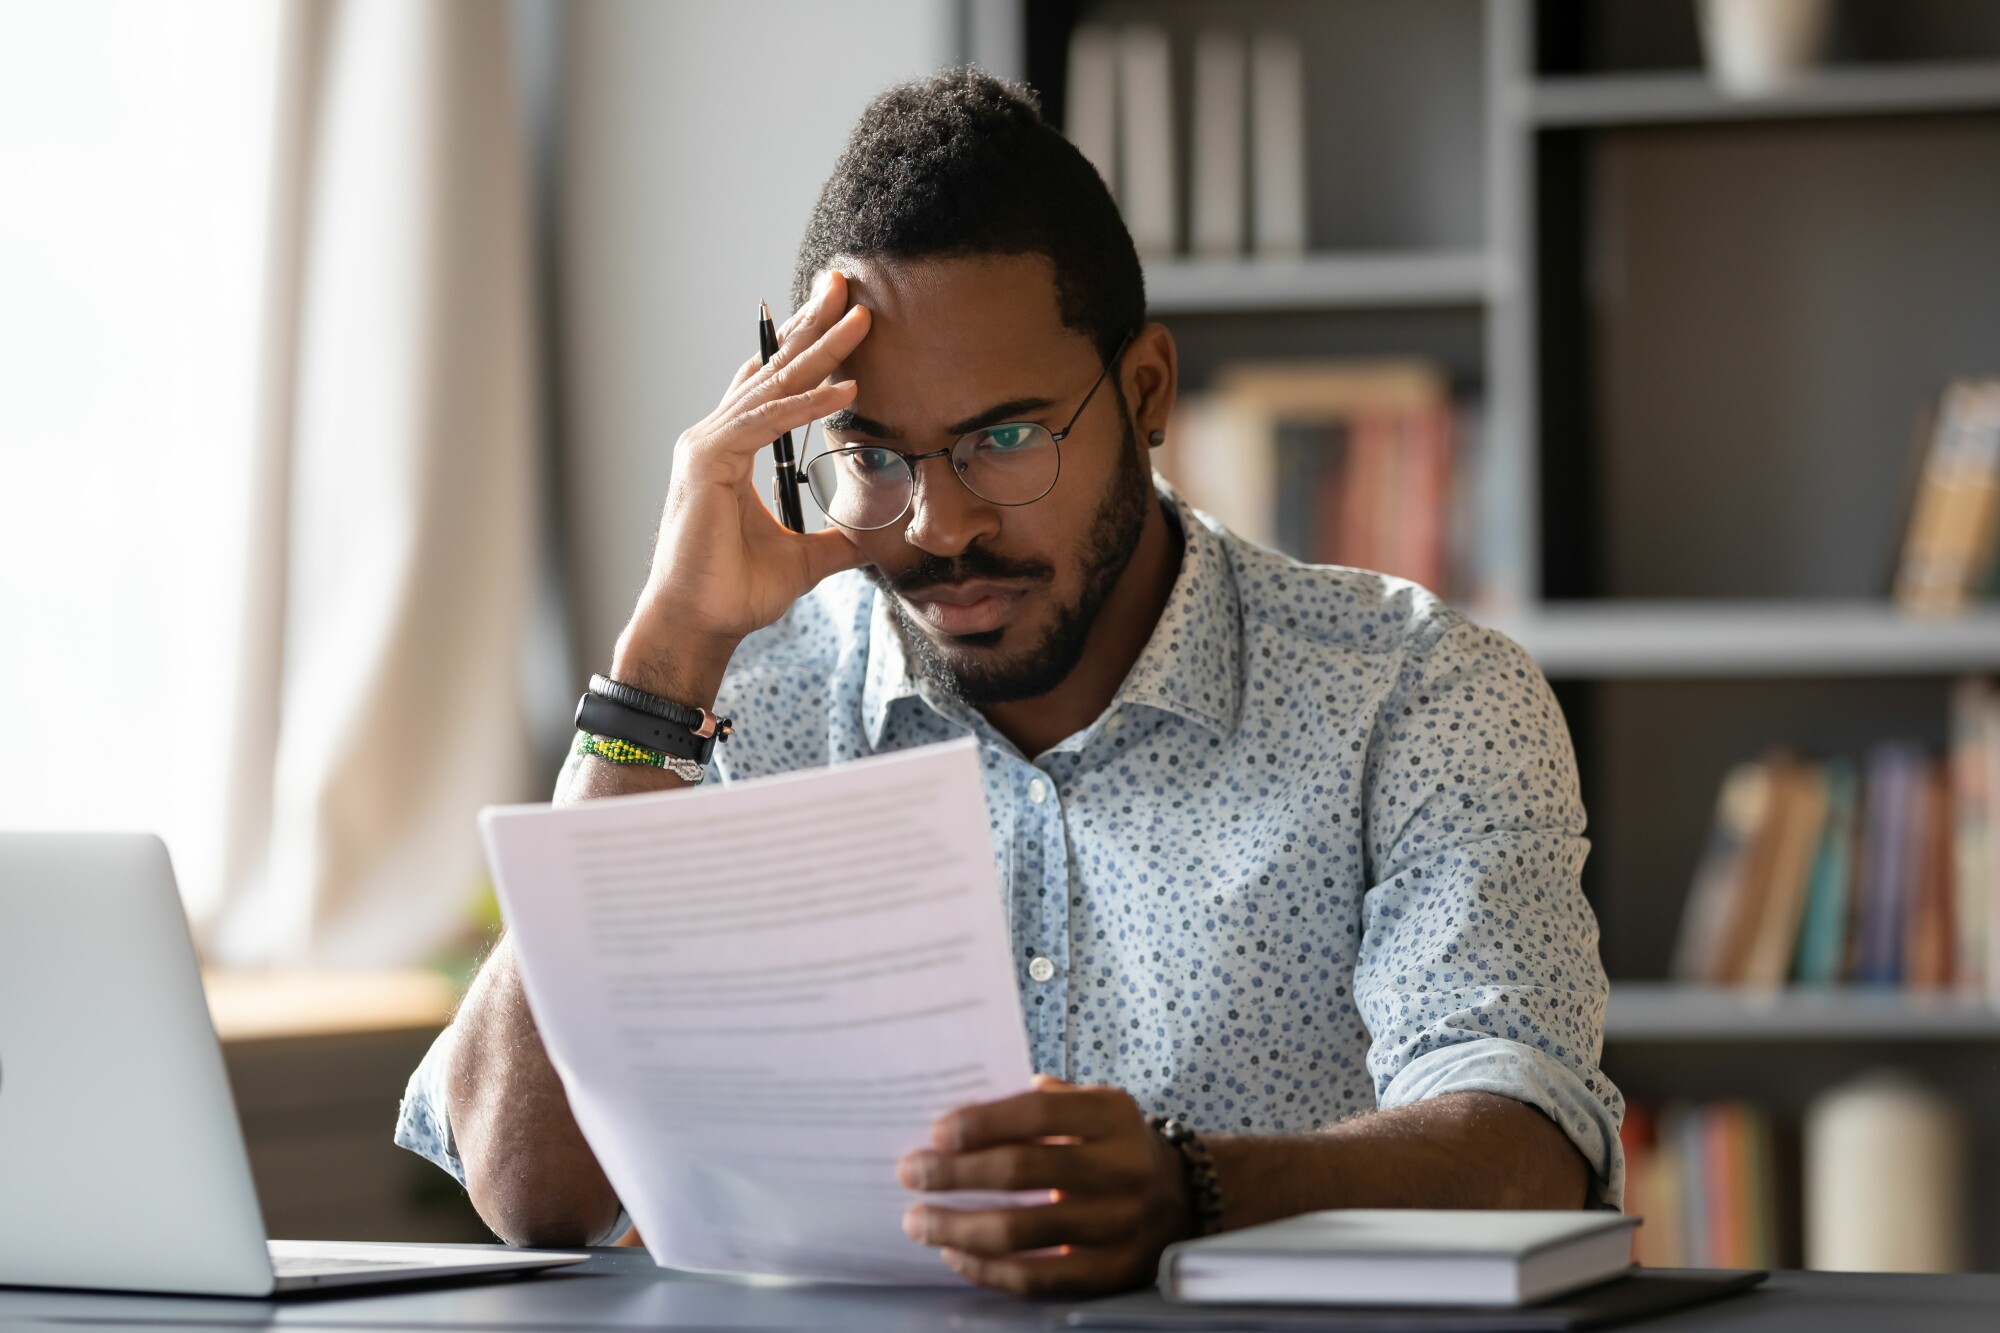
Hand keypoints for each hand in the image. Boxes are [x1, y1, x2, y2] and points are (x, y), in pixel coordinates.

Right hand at [612, 270, 871, 699]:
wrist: (699, 624)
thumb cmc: (734, 592)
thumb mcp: (804, 560)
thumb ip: (836, 540)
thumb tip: (873, 537)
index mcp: (731, 449)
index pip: (776, 387)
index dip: (808, 349)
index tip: (841, 315)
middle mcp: (715, 437)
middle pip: (774, 370)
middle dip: (812, 325)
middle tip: (845, 283)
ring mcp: (706, 445)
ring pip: (775, 387)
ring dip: (820, 352)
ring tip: (860, 320)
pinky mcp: (709, 462)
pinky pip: (768, 423)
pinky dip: (807, 405)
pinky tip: (846, 390)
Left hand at [897, 1076, 1195, 1298]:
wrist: (1183, 1198)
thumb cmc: (1113, 1145)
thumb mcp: (1092, 1106)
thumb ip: (1039, 1102)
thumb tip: (963, 1117)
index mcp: (1112, 1115)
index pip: (1039, 1113)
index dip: (984, 1123)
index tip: (937, 1133)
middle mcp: (1122, 1167)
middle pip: (1023, 1171)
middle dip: (955, 1174)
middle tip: (910, 1173)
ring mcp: (1120, 1225)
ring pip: (1022, 1231)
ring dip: (958, 1227)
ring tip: (917, 1222)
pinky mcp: (1112, 1272)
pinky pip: (1038, 1277)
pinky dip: (988, 1269)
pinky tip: (955, 1253)